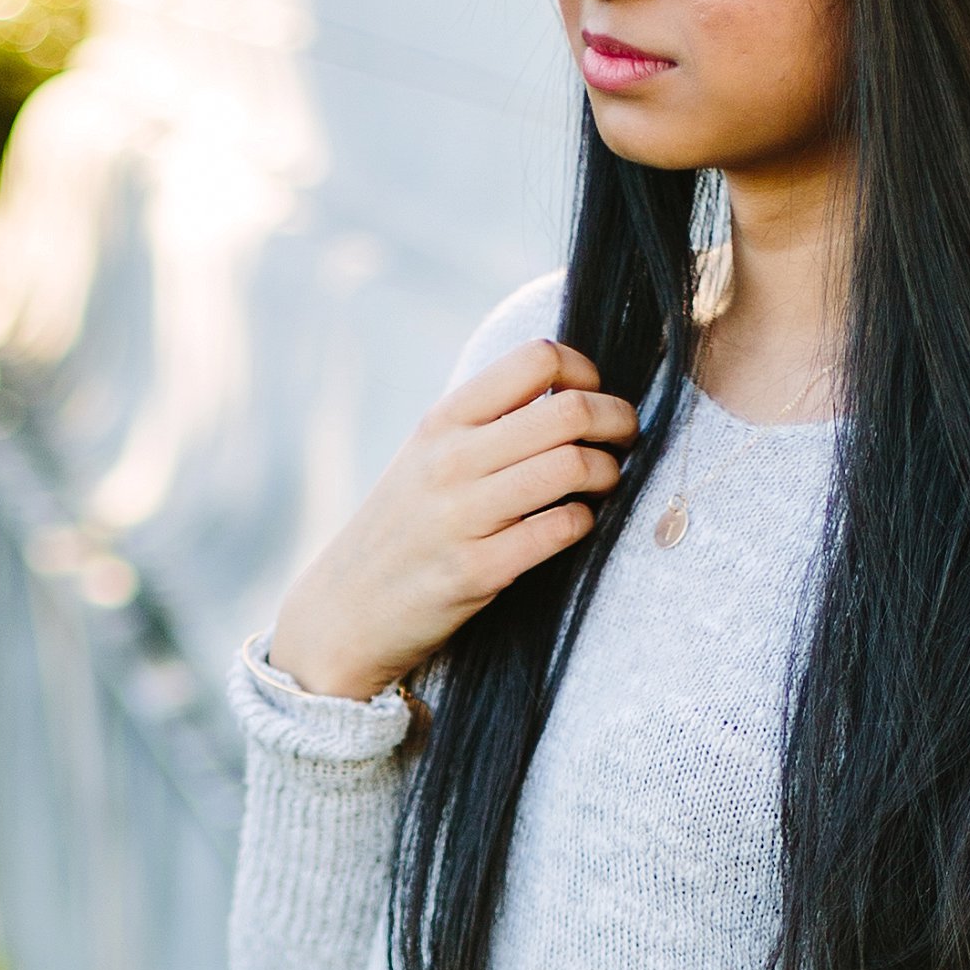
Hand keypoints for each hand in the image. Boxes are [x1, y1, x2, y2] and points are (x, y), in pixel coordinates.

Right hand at [266, 342, 635, 704]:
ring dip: (608, 473)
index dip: (585, 371)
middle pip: (568, 410)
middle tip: (623, 438)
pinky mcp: (477, 571)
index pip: (537, 359)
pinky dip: (584, 522)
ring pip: (572, 466)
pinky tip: (576, 524)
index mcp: (443, 420)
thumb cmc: (404, 527)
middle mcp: (450, 460)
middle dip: (616, 419)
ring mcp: (462, 516)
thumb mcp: (426, 455)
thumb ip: (486, 421)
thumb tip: (569, 389)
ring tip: (605, 483)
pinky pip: (560, 529)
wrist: (345, 610)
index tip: (591, 395)